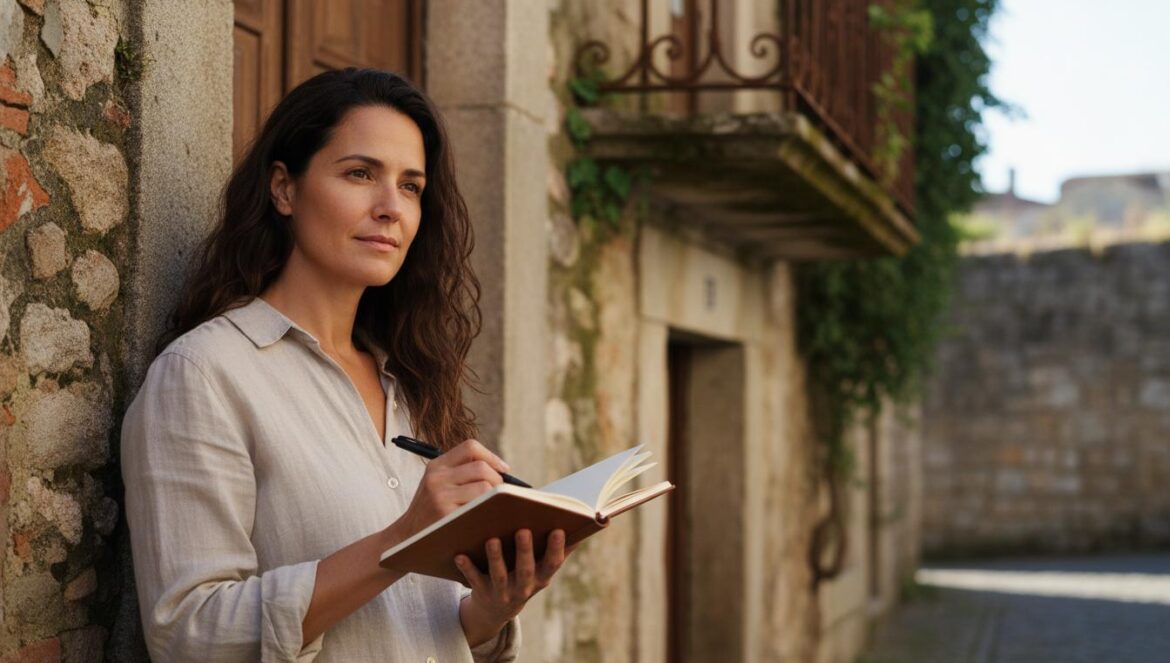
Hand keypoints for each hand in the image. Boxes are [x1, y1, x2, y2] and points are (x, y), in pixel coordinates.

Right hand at [394, 439, 509, 540]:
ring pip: (484, 488)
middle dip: (498, 481)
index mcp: (436, 465)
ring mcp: (440, 496)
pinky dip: (489, 512)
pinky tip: (489, 519)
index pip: (470, 447)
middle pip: (481, 468)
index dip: (492, 456)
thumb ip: (461, 473)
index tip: (504, 469)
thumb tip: (502, 470)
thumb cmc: (430, 512)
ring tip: (495, 507)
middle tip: (502, 495)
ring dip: (496, 498)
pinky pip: (479, 508)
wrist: (405, 538)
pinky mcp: (445, 515)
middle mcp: (437, 477)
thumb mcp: (437, 484)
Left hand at [455, 528, 575, 642]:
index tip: (558, 529)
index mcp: (541, 578)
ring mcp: (503, 592)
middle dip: (525, 551)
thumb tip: (582, 527)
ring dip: (495, 558)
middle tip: (523, 529)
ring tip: (491, 539)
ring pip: (499, 575)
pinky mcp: (482, 593)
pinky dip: (467, 568)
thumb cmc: (524, 578)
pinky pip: (474, 580)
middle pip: (525, 569)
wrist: (496, 611)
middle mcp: (524, 588)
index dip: (556, 548)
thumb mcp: (542, 569)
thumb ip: (559, 549)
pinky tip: (460, 555)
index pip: (552, 564)